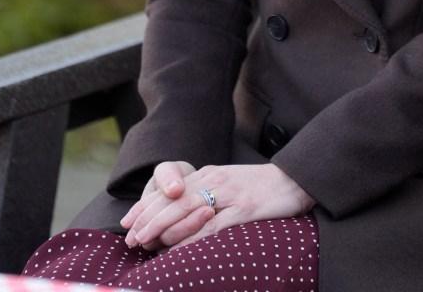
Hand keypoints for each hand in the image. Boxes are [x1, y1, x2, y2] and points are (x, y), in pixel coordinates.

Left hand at [121, 162, 314, 251]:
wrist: (294, 179)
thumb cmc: (260, 187)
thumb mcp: (228, 185)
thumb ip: (206, 195)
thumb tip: (180, 215)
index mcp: (209, 174)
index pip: (170, 190)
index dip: (146, 205)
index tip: (128, 221)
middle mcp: (214, 180)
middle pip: (173, 199)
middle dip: (147, 218)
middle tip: (129, 236)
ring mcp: (228, 194)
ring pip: (186, 210)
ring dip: (162, 227)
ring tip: (144, 241)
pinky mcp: (243, 210)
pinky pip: (211, 226)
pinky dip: (191, 238)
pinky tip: (177, 249)